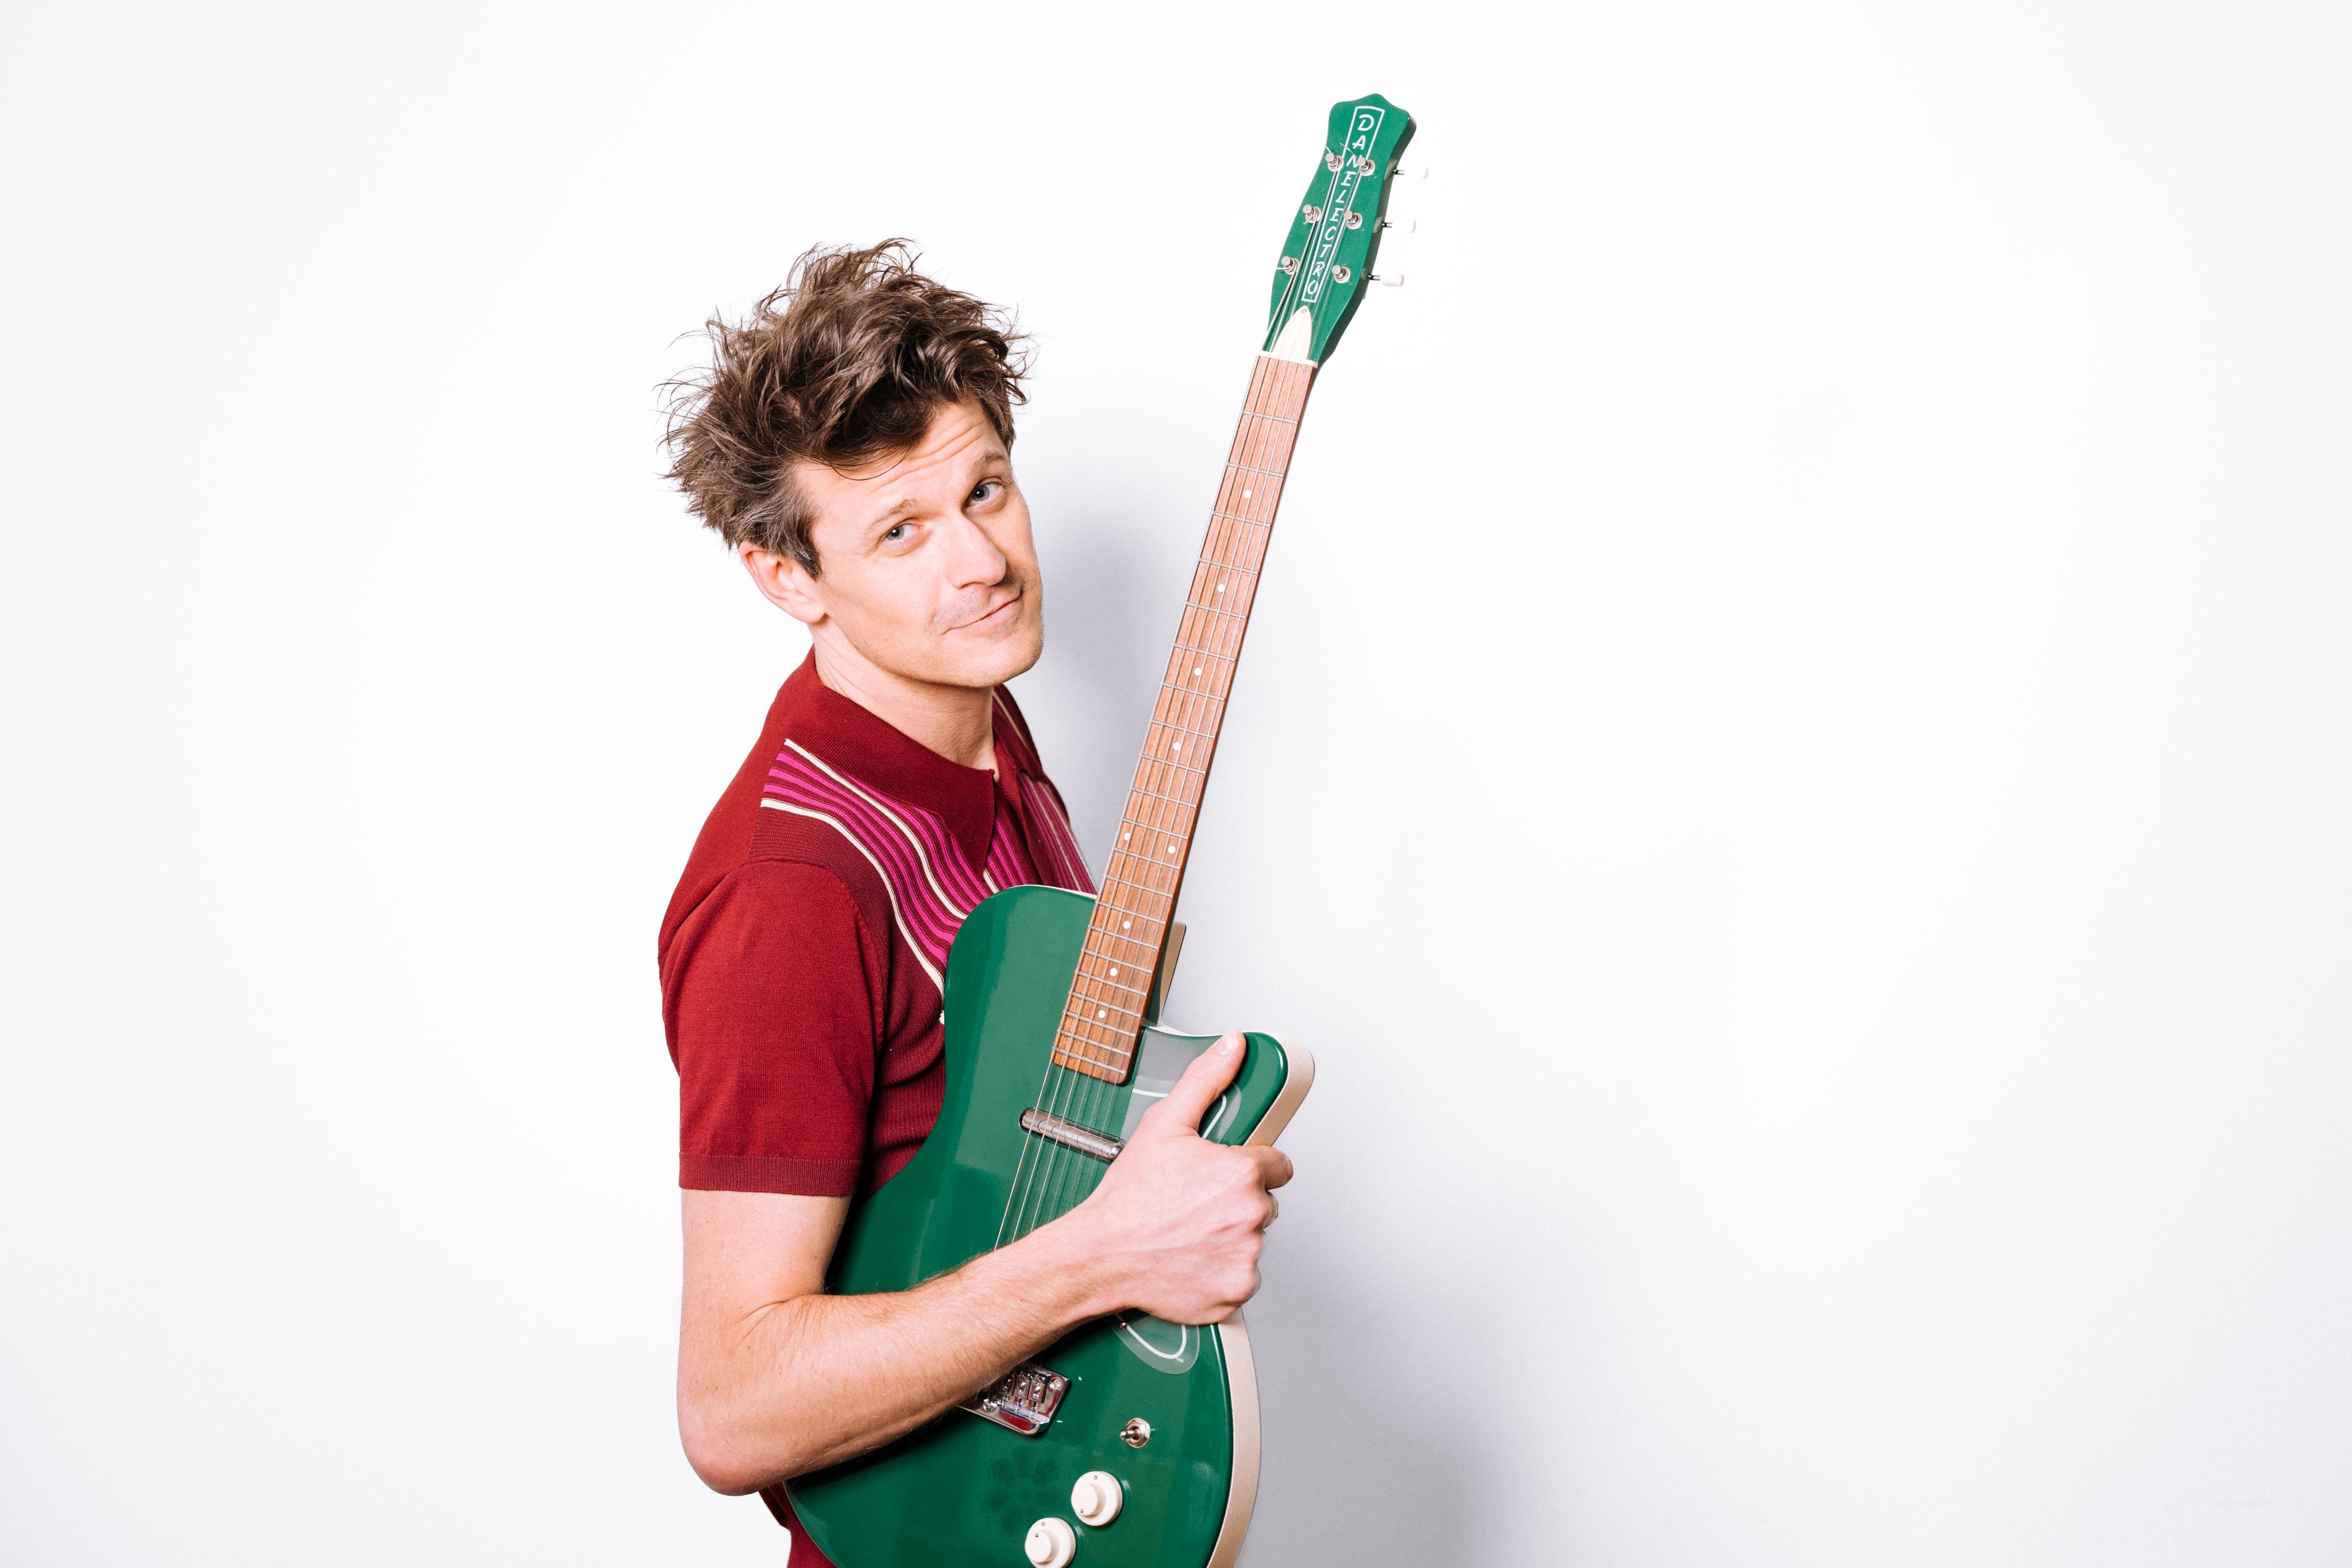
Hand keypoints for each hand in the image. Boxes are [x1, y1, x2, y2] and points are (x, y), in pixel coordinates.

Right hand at [1064, 1032, 1294, 1324]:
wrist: (1099, 1255)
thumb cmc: (1128, 1197)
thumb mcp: (1163, 1124)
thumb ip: (1206, 1080)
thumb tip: (1232, 1046)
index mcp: (1242, 1173)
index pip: (1278, 1165)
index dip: (1251, 1165)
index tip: (1225, 1173)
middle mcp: (1251, 1217)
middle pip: (1264, 1204)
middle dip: (1237, 1201)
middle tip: (1195, 1203)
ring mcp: (1244, 1259)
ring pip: (1251, 1240)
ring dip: (1228, 1237)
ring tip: (1187, 1231)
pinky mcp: (1234, 1293)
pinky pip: (1240, 1278)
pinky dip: (1219, 1272)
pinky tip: (1190, 1259)